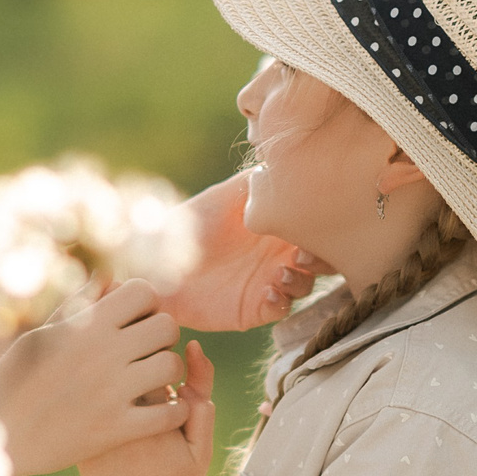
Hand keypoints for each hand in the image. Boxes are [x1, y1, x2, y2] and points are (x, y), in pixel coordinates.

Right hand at [0, 278, 186, 475]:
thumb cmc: (15, 375)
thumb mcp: (43, 331)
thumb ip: (80, 303)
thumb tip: (107, 274)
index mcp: (86, 324)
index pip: (145, 292)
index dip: (147, 304)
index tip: (136, 320)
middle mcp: (103, 352)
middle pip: (167, 326)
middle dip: (162, 336)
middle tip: (148, 351)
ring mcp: (111, 392)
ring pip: (172, 366)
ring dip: (169, 372)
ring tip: (153, 380)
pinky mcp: (115, 429)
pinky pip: (169, 414)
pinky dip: (173, 411)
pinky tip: (158, 410)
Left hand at [80, 341, 216, 475]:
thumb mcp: (201, 437)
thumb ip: (202, 388)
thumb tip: (195, 346)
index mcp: (148, 407)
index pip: (147, 350)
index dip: (157, 359)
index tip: (163, 382)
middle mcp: (114, 414)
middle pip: (120, 360)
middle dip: (133, 366)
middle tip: (143, 396)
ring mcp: (91, 427)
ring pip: (99, 383)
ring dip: (112, 387)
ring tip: (128, 416)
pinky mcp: (76, 438)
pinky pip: (84, 405)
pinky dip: (96, 407)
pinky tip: (109, 427)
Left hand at [156, 171, 333, 332]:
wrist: (155, 259)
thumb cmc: (189, 221)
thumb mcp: (224, 196)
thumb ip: (254, 182)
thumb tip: (281, 166)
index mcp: (276, 225)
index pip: (314, 227)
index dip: (321, 228)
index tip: (312, 225)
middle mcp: (276, 253)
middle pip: (319, 259)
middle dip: (321, 259)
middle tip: (303, 256)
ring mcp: (267, 281)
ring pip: (304, 284)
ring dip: (300, 280)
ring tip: (280, 274)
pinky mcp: (253, 308)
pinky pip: (280, 308)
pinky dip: (280, 302)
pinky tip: (267, 293)